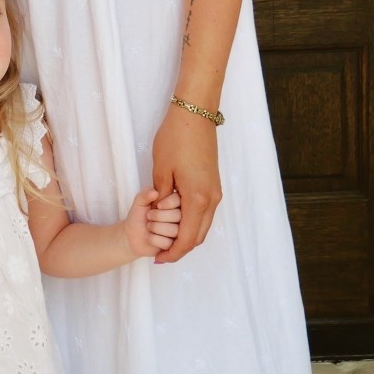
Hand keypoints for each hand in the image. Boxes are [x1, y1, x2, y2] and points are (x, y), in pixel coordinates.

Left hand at [123, 187, 182, 261]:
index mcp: (176, 202)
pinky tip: (150, 237)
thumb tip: (154, 192)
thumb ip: (145, 195)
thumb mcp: (139, 202)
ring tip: (149, 226)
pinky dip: (154, 240)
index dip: (166, 204)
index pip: (179, 200)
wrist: (133, 236)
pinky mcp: (176, 246)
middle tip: (149, 216)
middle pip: (178, 215)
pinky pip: (169, 243)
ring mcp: (181, 232)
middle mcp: (182, 217)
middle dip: (158, 216)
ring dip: (155, 228)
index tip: (156, 206)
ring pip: (175, 230)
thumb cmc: (139, 216)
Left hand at [150, 103, 221, 262]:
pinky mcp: (214, 185)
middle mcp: (212, 199)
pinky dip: (192, 224)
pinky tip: (176, 223)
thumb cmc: (176, 138)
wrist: (196, 114)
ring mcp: (215, 192)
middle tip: (161, 255)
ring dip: (187, 237)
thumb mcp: (161, 169)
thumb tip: (160, 212)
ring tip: (166, 242)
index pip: (187, 238)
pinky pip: (205, 213)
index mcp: (198, 198)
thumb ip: (161, 196)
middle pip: (199, 236)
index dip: (173, 252)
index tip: (158, 259)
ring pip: (204, 225)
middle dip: (180, 249)